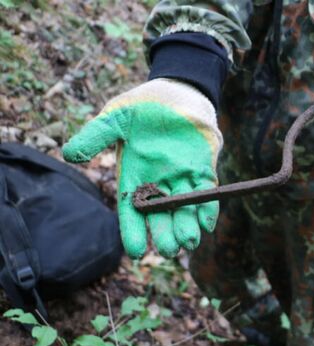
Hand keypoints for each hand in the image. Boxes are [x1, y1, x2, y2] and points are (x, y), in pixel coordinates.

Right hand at [63, 79, 221, 258]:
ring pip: (185, 209)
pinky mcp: (203, 168)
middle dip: (164, 234)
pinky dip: (207, 208)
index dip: (133, 230)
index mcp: (134, 175)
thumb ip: (96, 135)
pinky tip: (207, 223)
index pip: (131, 209)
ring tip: (189, 243)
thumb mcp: (116, 117)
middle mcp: (158, 181)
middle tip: (168, 251)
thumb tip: (70, 154)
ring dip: (187, 227)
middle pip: (161, 215)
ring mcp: (182, 177)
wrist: (178, 90)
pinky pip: (207, 192)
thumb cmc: (144, 105)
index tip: (134, 251)